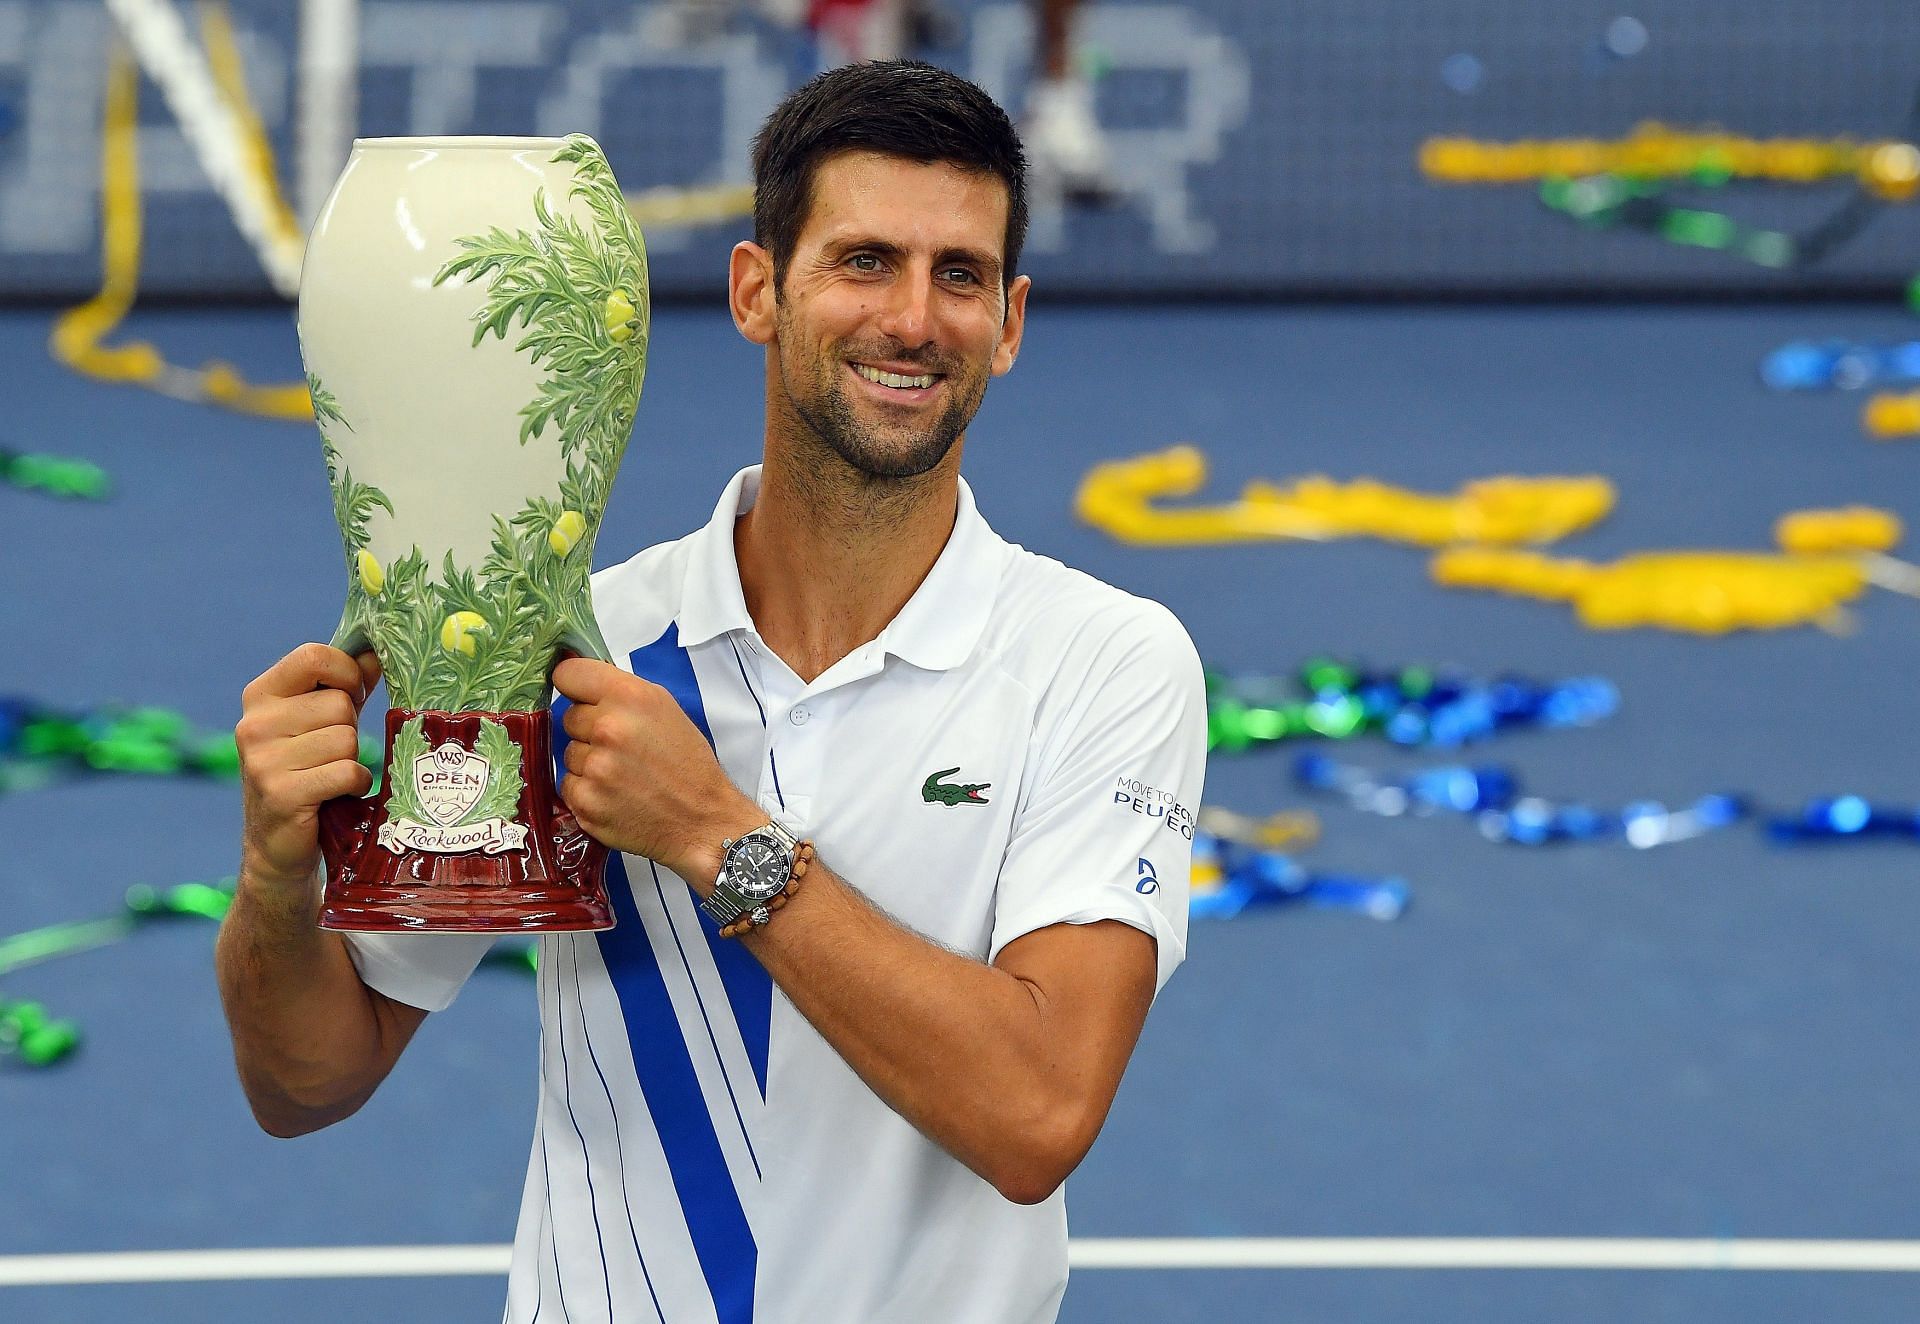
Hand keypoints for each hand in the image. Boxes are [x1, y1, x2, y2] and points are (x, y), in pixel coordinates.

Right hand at [236, 644, 379, 890]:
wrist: (276, 843)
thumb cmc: (307, 771)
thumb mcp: (321, 720)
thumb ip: (347, 685)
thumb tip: (376, 652)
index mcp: (260, 695)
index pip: (314, 656)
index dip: (346, 673)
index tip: (352, 694)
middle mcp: (254, 724)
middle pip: (339, 704)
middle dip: (349, 730)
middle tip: (330, 754)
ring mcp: (263, 760)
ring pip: (346, 739)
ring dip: (351, 760)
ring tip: (329, 776)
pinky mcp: (282, 794)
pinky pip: (347, 772)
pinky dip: (354, 784)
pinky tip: (336, 794)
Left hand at [553, 657, 761, 886]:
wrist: (702, 819)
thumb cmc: (687, 763)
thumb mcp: (665, 709)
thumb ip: (622, 692)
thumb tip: (580, 682)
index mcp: (630, 697)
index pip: (568, 674)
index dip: (574, 685)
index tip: (581, 696)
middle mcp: (609, 728)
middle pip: (568, 717)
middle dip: (589, 729)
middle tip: (622, 747)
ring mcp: (595, 768)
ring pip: (569, 753)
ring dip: (589, 762)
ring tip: (622, 774)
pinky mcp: (585, 802)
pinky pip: (569, 785)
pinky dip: (588, 791)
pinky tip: (615, 795)